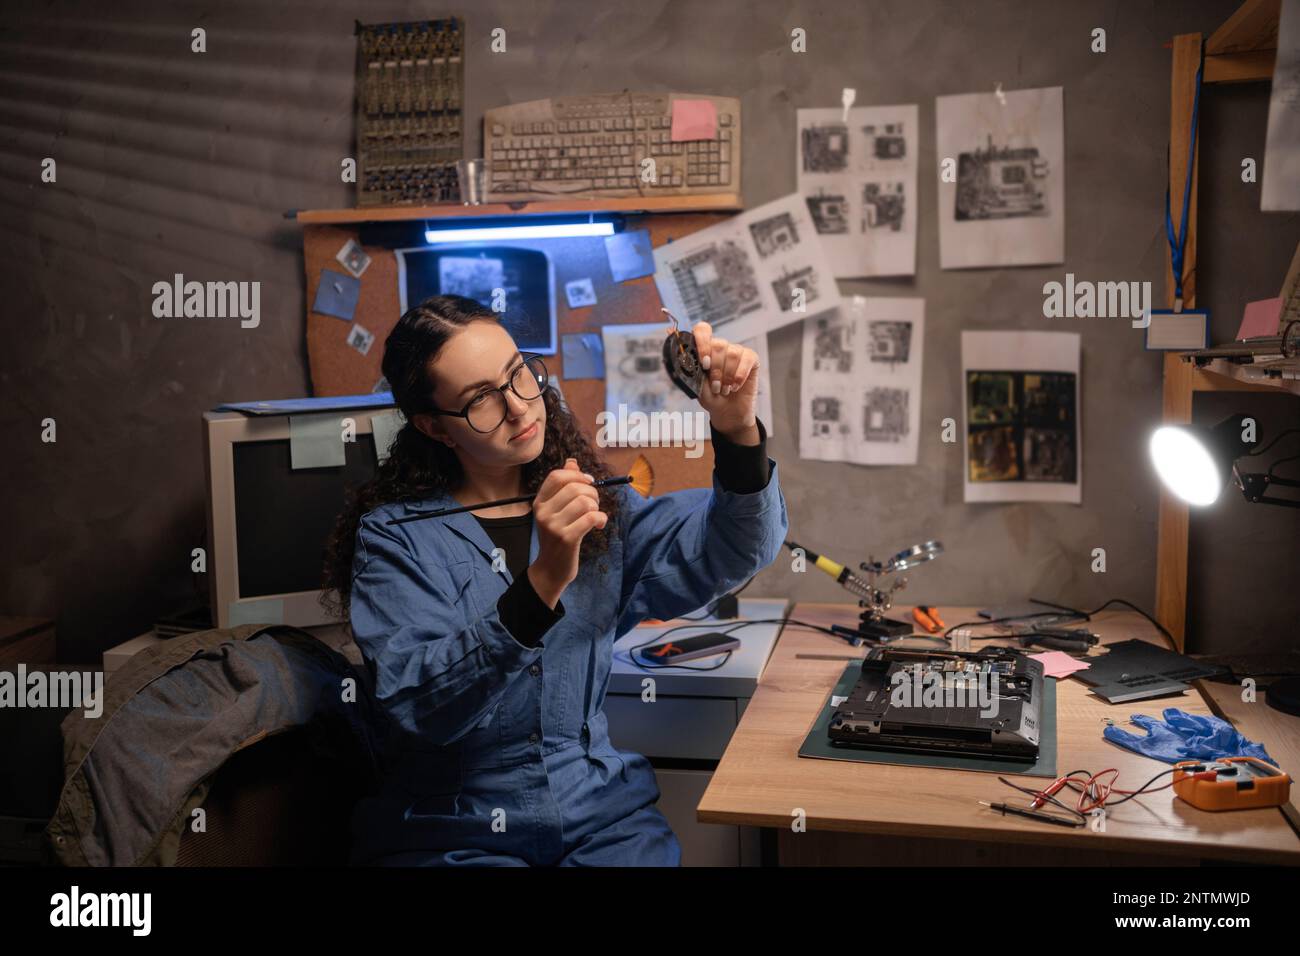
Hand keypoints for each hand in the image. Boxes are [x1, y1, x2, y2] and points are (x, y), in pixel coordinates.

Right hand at [527, 457, 606, 606]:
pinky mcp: (567, 538)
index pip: (557, 476)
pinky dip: (601, 519)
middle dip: (592, 493)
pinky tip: (599, 526)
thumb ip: (563, 486)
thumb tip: (572, 462)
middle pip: (575, 487)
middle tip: (594, 505)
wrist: (551, 569)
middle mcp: (543, 512)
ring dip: (597, 507)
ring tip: (595, 516)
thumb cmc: (557, 537)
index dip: (577, 475)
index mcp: (539, 502)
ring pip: (585, 502)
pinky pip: (592, 517)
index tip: (588, 484)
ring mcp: (553, 525)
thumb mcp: (556, 511)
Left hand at [668, 320, 758, 439]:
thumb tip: (670, 336)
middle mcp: (721, 347)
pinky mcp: (751, 359)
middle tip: (715, 386)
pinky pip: (746, 359)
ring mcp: (737, 351)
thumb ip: (688, 366)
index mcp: (705, 349)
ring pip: (732, 354)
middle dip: (715, 369)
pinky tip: (735, 386)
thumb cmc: (711, 397)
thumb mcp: (697, 385)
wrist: (728, 413)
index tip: (703, 364)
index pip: (703, 330)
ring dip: (727, 376)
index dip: (703, 343)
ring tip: (724, 390)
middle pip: (718, 345)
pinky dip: (739, 375)